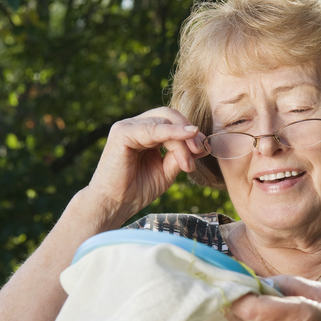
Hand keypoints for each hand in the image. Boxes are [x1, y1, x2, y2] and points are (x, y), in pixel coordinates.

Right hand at [85, 107, 207, 225]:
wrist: (114, 205)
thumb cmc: (137, 189)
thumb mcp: (167, 170)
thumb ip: (181, 155)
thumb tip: (203, 144)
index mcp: (146, 133)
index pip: (173, 122)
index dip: (191, 133)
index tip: (205, 149)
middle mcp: (136, 126)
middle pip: (169, 115)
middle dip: (189, 132)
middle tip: (200, 151)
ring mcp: (127, 126)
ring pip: (164, 122)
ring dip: (182, 140)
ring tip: (188, 163)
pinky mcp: (122, 133)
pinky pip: (153, 128)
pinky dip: (172, 132)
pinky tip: (187, 136)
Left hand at [226, 276, 320, 320]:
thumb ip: (286, 283)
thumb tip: (255, 280)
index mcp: (301, 318)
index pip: (250, 307)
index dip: (238, 290)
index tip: (240, 278)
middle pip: (240, 316)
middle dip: (243, 299)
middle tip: (257, 291)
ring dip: (248, 316)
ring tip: (271, 312)